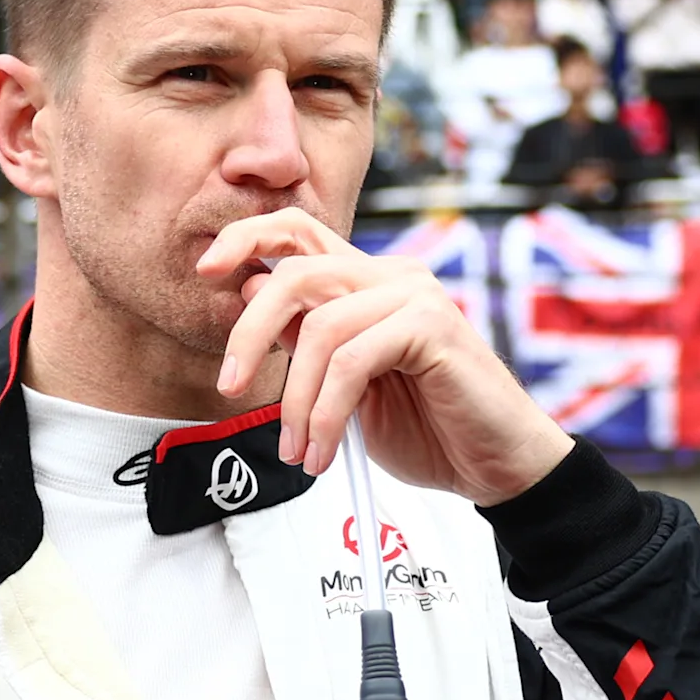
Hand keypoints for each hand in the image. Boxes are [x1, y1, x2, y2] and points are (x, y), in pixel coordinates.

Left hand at [204, 208, 572, 504]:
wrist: (495, 466)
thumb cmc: (427, 428)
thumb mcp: (345, 388)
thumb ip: (306, 342)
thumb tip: (247, 294)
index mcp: (368, 282)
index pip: (299, 232)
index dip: (246, 238)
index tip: (204, 270)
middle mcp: (392, 276)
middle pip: (295, 273)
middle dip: (249, 334)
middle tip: (230, 387)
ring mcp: (416, 296)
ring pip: (320, 327)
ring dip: (295, 400)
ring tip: (298, 450)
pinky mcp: (433, 326)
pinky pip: (353, 360)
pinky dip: (326, 413)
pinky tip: (324, 451)